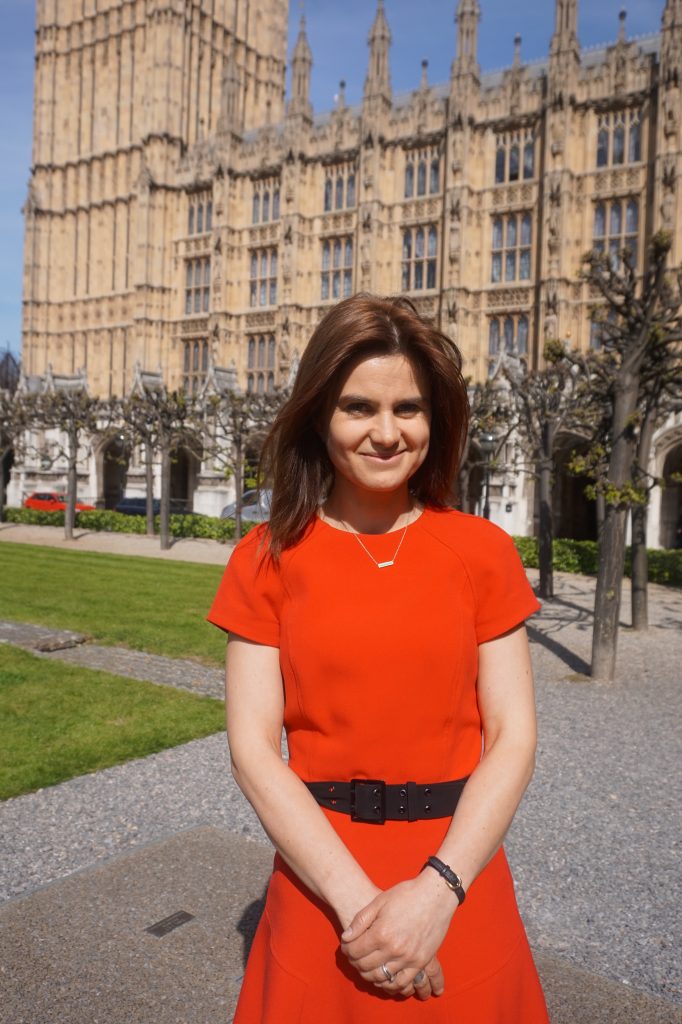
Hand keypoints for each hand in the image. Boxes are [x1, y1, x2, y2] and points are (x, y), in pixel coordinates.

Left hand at [340, 870, 455, 997]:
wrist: (436, 895)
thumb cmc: (406, 894)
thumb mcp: (379, 901)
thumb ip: (361, 920)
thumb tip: (346, 937)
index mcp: (381, 933)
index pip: (355, 951)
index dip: (347, 950)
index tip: (347, 946)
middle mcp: (393, 949)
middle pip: (365, 967)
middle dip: (355, 963)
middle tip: (354, 957)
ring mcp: (408, 958)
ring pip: (381, 978)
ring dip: (370, 975)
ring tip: (367, 966)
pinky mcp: (421, 962)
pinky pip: (403, 983)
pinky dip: (390, 984)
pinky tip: (385, 976)